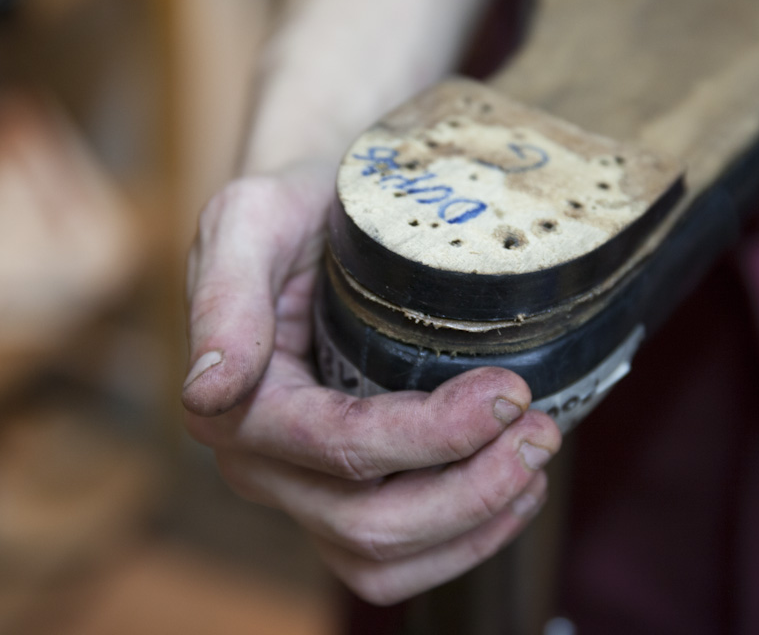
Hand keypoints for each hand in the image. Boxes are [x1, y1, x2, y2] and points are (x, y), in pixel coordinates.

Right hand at [181, 162, 560, 604]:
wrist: (319, 211)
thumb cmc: (292, 208)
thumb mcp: (248, 221)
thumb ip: (223, 298)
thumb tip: (208, 390)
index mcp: (239, 404)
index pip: (342, 446)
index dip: (434, 435)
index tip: (511, 393)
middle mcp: (266, 463)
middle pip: (370, 524)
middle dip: (472, 490)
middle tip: (540, 432)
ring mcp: (305, 490)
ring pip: (384, 558)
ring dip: (473, 525)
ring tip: (534, 466)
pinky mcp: (344, 498)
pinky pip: (394, 561)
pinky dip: (461, 544)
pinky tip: (512, 497)